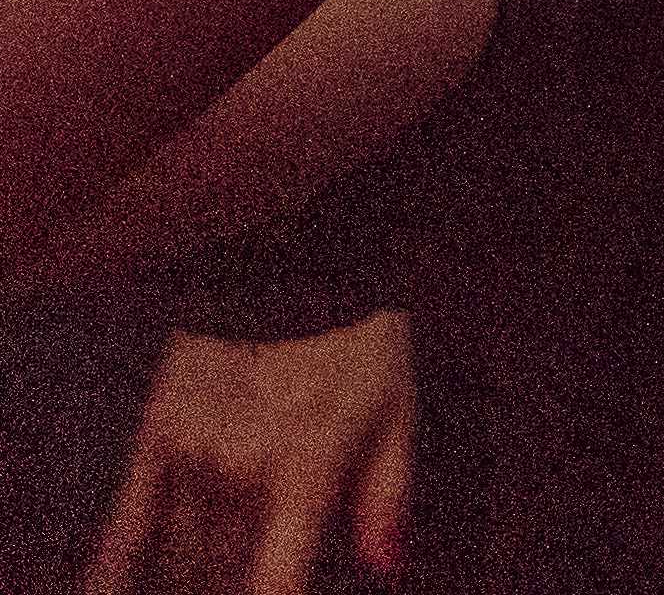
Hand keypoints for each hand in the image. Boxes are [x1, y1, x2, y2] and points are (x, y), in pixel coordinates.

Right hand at [83, 319, 410, 594]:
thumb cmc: (357, 339)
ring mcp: (191, 456)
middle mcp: (241, 471)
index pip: (273, 585)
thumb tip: (384, 565)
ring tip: (222, 562)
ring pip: (183, 557)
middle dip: (239, 581)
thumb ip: (386, 495)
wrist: (289, 261)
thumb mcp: (396, 409)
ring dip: (200, 572)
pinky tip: (106, 590)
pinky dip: (116, 568)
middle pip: (226, 574)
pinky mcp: (155, 436)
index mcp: (306, 470)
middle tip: (257, 563)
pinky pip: (127, 523)